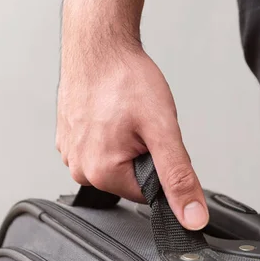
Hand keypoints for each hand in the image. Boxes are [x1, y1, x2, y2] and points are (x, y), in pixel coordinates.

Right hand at [56, 47, 208, 230]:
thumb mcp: (163, 129)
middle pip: (129, 179)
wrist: (99, 44)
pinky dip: (108, 133)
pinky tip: (110, 111)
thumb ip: (179, 177)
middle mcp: (79, 168)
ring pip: (114, 162)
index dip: (160, 166)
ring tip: (123, 113)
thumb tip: (192, 217)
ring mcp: (69, 152)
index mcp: (101, 173)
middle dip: (141, 154)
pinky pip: (98, 147)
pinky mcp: (67, 137)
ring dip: (125, 142)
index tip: (155, 138)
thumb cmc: (125, 78)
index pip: (148, 194)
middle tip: (139, 122)